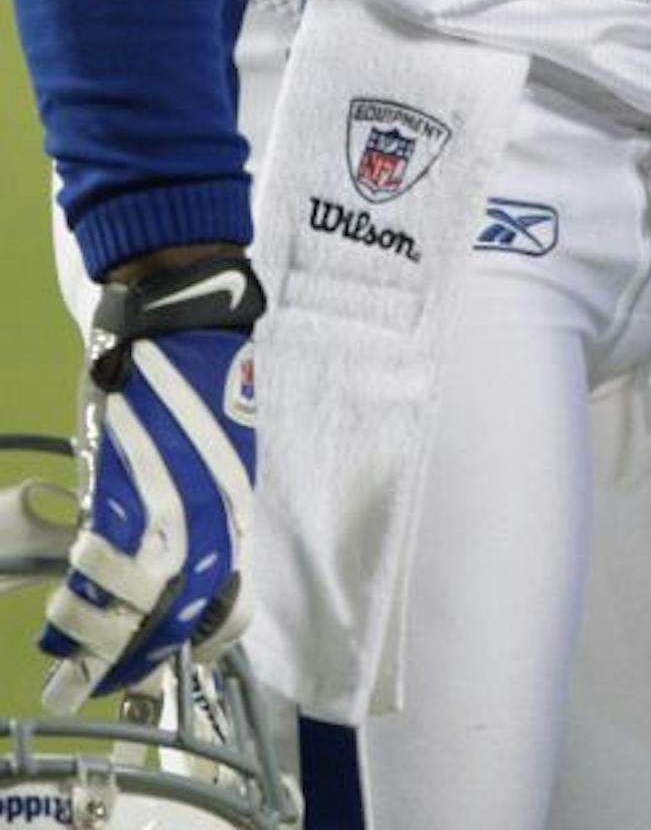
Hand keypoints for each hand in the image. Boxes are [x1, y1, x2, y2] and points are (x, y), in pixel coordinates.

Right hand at [38, 252, 262, 712]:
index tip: (150, 671)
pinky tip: (56, 615)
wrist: (185, 326)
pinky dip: (75, 598)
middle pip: (171, 617)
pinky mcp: (123, 491)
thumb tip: (173, 557)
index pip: (219, 610)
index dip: (182, 648)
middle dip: (129, 658)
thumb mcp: (217, 463)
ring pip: (129, 602)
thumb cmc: (199, 388)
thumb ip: (203, 513)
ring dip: (92, 636)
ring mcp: (166, 510)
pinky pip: (98, 564)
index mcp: (236, 515)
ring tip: (64, 652)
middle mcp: (211, 522)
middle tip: (92, 682)